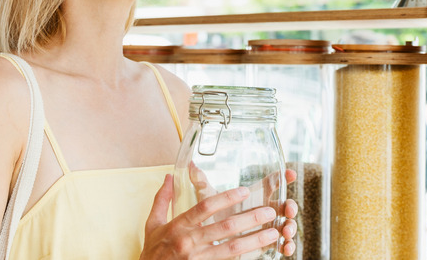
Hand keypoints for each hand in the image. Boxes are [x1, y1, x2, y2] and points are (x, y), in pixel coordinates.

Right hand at [140, 174, 281, 258]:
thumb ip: (162, 199)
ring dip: (255, 240)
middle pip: (225, 227)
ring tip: (274, 233)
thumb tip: (169, 176)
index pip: (204, 207)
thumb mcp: (152, 224)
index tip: (244, 191)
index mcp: (178, 226)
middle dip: (250, 218)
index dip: (226, 198)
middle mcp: (189, 242)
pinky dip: (246, 258)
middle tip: (270, 211)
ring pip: (232, 248)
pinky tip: (262, 254)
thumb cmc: (152, 252)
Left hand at [188, 162, 298, 256]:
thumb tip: (190, 165)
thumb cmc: (212, 215)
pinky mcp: (267, 244)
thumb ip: (201, 184)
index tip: (290, 173)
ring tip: (286, 230)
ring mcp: (268, 227)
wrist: (210, 238)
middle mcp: (264, 209)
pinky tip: (286, 248)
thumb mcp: (207, 200)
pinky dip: (287, 246)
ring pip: (285, 225)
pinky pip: (282, 245)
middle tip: (289, 209)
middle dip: (289, 206)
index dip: (282, 177)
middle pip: (283, 205)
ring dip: (289, 226)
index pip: (271, 183)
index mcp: (254, 196)